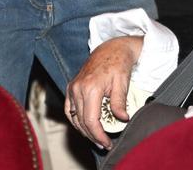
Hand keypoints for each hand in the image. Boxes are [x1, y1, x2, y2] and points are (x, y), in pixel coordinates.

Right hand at [64, 36, 142, 150]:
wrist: (111, 49)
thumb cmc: (118, 64)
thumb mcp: (122, 82)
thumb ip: (119, 102)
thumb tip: (122, 119)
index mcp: (90, 88)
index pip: (91, 120)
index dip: (98, 135)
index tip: (107, 143)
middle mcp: (78, 88)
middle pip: (82, 121)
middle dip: (93, 136)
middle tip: (104, 144)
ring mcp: (73, 87)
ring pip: (74, 117)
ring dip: (84, 130)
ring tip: (96, 138)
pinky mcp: (71, 87)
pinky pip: (70, 109)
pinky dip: (75, 120)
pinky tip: (84, 127)